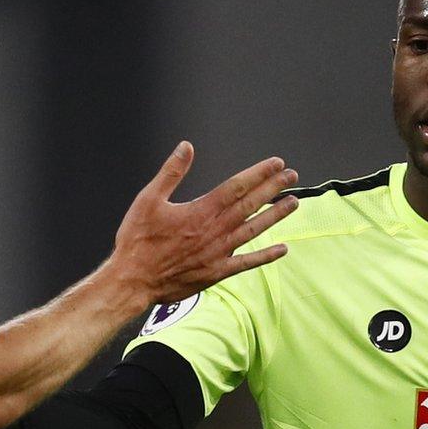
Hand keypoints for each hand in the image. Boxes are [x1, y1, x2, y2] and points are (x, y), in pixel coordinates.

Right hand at [106, 143, 298, 306]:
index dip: (258, 173)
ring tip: (294, 203)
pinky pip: (247, 263)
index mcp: (200, 211)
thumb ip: (171, 173)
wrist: (133, 280)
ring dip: (275, 215)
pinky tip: (283, 249)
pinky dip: (265, 256)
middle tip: (292, 176)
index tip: (276, 164)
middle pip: (250, 205)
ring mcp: (218, 253)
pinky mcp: (216, 272)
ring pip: (253, 230)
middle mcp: (214, 231)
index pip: (236, 187)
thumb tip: (186, 147)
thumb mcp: (148, 199)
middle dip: (272, 188)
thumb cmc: (137, 240)